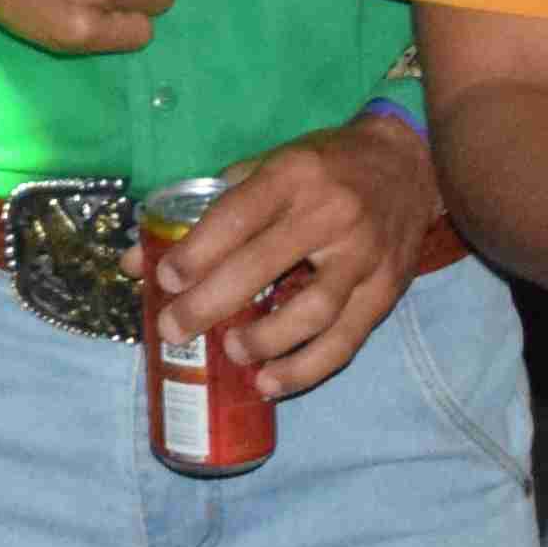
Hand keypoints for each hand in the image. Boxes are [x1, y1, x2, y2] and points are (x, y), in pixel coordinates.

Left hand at [156, 112, 440, 394]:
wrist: (409, 163)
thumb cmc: (324, 167)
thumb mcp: (267, 167)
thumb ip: (208, 210)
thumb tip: (138, 261)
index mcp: (293, 175)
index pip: (236, 216)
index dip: (197, 252)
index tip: (163, 281)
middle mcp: (330, 212)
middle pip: (263, 265)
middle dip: (211, 304)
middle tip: (174, 331)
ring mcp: (364, 254)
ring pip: (312, 310)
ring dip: (265, 341)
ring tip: (230, 353)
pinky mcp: (387, 289)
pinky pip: (346, 339)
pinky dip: (307, 368)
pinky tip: (272, 382)